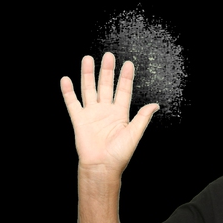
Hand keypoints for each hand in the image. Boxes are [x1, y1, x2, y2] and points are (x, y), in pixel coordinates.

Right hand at [61, 52, 158, 174]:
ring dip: (88, 74)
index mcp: (120, 114)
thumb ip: (143, 117)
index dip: (126, 78)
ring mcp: (92, 114)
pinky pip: (72, 103)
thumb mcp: (134, 134)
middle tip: (109, 56)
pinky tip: (66, 80)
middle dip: (107, 70)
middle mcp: (105, 111)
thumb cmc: (119, 154)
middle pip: (106, 86)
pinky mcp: (79, 120)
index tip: (128, 64)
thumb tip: (156, 105)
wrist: (102, 167)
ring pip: (89, 89)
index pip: (123, 91)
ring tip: (88, 59)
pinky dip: (68, 92)